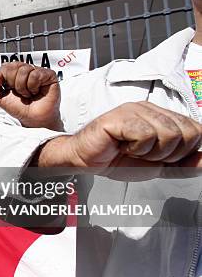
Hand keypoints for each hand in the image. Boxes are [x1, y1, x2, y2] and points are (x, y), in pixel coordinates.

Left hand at [0, 62, 61, 129]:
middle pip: (13, 67)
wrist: (33, 119)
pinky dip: (33, 86)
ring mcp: (37, 71)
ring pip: (24, 70)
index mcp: (13, 73)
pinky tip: (37, 92)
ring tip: (29, 94)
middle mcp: (26, 70)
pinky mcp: (49, 74)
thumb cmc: (19, 108)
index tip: (10, 90)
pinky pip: (36, 74)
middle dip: (14, 84)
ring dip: (24, 87)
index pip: (5, 67)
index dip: (5, 80)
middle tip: (21, 93)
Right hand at [39, 102, 201, 170]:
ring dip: (151, 153)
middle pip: (186, 133)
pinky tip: (122, 147)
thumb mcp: (157, 166)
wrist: (85, 162)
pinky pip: (146, 135)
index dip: (184, 152)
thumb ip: (182, 164)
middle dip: (169, 154)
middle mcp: (151, 109)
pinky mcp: (121, 117)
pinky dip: (136, 148)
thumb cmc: (115, 160)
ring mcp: (135, 110)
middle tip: (144, 154)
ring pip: (168, 134)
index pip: (196, 131)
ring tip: (132, 150)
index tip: (160, 157)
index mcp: (161, 117)